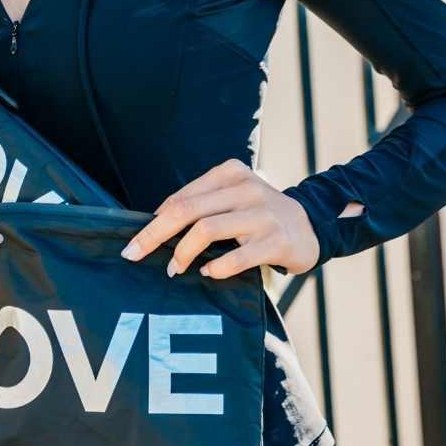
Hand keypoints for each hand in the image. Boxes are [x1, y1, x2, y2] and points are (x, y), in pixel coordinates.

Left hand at [118, 159, 320, 278]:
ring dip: (183, 253)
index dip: (153, 221)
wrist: (311, 227)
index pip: (181, 197)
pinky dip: (216, 268)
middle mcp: (247, 188)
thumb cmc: (258, 214)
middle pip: (187, 210)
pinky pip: (236, 257)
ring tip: (174, 268)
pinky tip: (209, 273)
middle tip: (135, 255)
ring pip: (206, 230)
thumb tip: (155, 224)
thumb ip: (201, 204)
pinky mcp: (277, 241)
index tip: (134, 241)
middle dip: (155, 234)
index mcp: (231, 173)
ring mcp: (263, 214)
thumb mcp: (232, 197)